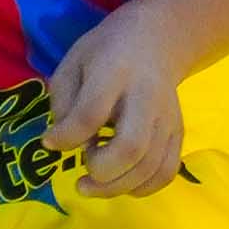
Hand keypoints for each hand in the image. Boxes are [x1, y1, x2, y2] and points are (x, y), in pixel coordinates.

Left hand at [44, 2, 195, 197]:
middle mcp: (147, 96)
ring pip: (151, 166)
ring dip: (117, 187)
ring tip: (93, 184)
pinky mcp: (178, 132)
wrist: (158, 40)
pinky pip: (166, 171)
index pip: (91, 113)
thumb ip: (63, 103)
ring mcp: (167, 117)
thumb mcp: (73, 63)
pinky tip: (120, 182)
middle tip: (81, 175)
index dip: (66, 136)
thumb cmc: (106, 52)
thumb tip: (63, 144)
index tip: (49, 141)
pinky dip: (142, 188)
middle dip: (101, 171)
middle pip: (131, 146)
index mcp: (115, 71)